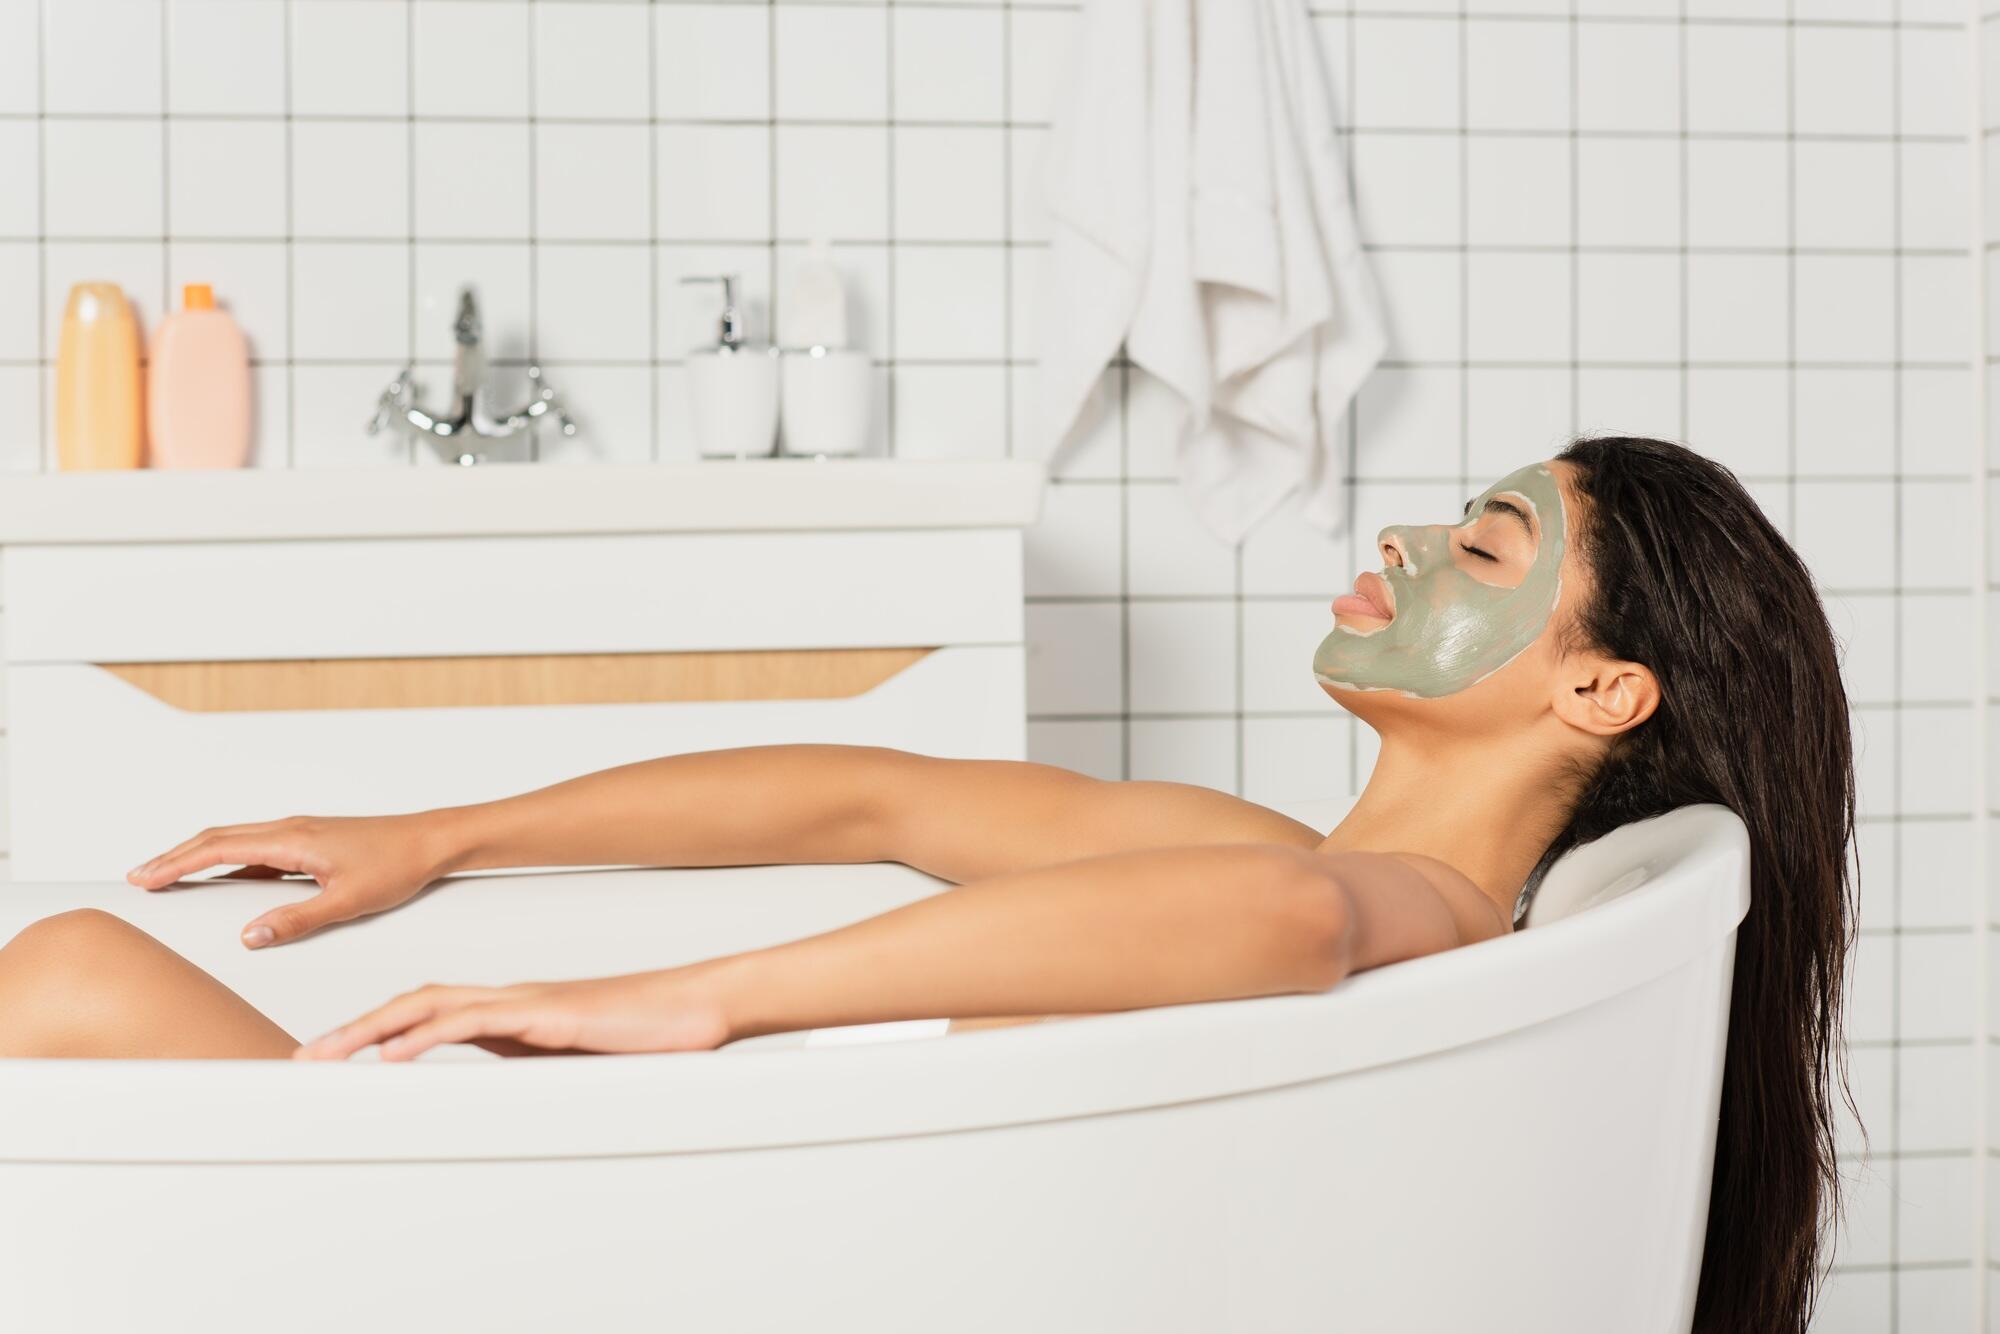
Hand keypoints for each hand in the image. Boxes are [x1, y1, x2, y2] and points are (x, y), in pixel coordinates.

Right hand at [126, 812, 464, 949]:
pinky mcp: (312, 843)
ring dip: (200, 857)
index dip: (176, 863)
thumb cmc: (398, 865)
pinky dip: (231, 863)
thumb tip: (249, 935)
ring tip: (170, 878)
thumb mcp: (348, 901)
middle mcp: (291, 830)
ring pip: (238, 842)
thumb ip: (297, 920)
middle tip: (140, 878)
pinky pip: (259, 850)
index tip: (144, 878)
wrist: (433, 841)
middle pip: (219, 839)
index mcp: (292, 839)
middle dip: (176, 857)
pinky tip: (225, 883)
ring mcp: (300, 834)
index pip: (219, 848)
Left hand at [292, 965, 737, 1061]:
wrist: (693, 1011)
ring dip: (372, 1030)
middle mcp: (507, 1001)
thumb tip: (496, 1106)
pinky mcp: (544, 1016)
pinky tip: (396, 1054)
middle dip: (354, 1031)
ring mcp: (523, 1004)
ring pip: (430, 1006)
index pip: (429, 1014)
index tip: (335, 1057)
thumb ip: (531, 1073)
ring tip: (329, 1054)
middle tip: (307, 1058)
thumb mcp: (573, 1066)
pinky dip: (427, 1036)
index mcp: (510, 1014)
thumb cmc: (643, 1037)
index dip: (377, 1031)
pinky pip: (473, 1024)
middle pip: (413, 1004)